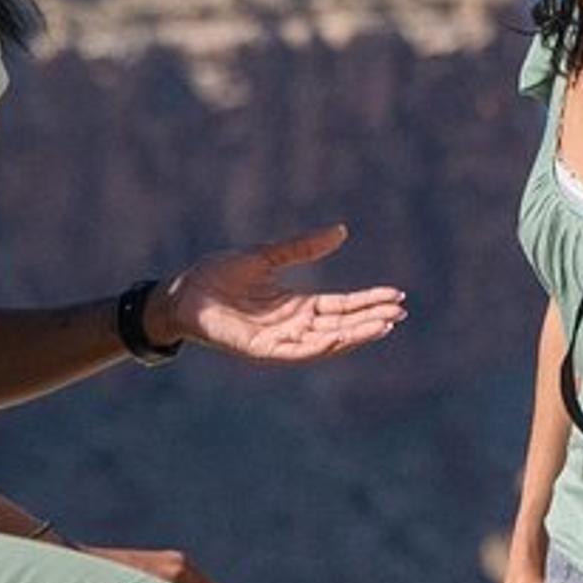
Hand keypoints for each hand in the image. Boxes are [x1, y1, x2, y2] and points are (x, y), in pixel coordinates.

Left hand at [156, 224, 406, 362]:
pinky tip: (340, 338)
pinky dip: (320, 347)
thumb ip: (302, 247)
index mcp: (297, 305)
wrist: (182, 292)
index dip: (369, 301)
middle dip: (370, 319)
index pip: (342, 305)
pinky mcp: (260, 349)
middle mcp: (293, 325)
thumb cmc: (218, 275)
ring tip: (382, 325)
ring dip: (354, 335)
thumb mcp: (266, 256)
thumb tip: (341, 231)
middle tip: (400, 312)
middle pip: (341, 325)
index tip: (397, 295)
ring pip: (325, 341)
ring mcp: (279, 340)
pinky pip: (296, 352)